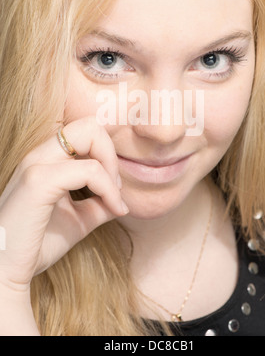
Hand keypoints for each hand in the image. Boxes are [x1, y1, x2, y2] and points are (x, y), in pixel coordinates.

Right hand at [0, 116, 127, 292]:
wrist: (6, 272)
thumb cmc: (36, 245)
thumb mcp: (77, 220)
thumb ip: (98, 204)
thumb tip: (122, 200)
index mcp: (45, 159)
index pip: (85, 132)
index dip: (107, 156)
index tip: (113, 190)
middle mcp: (39, 155)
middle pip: (89, 124)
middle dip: (111, 153)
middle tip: (115, 188)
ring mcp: (37, 165)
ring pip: (90, 135)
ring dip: (112, 168)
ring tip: (114, 200)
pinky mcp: (39, 182)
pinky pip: (89, 170)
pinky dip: (108, 188)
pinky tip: (113, 209)